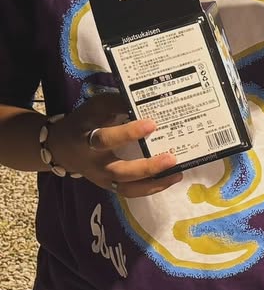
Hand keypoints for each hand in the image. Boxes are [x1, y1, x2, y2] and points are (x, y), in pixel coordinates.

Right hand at [48, 92, 182, 196]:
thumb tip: (148, 98)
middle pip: (120, 171)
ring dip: (154, 183)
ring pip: (127, 188)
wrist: (60, 147)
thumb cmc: (84, 122)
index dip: (128, 133)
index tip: (151, 124)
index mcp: (86, 140)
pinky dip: (151, 188)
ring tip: (177, 172)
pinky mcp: (110, 186)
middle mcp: (95, 164)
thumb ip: (118, 103)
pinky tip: (171, 178)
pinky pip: (131, 192)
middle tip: (171, 158)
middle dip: (146, 167)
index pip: (105, 139)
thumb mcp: (96, 107)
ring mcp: (103, 178)